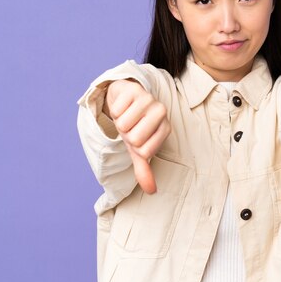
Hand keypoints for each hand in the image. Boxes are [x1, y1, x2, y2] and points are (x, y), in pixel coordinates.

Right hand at [104, 79, 170, 193]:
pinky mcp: (134, 89)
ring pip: (124, 124)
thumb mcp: (138, 148)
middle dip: (126, 134)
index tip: (138, 139)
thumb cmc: (136, 126)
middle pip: (134, 138)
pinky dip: (114, 110)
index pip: (145, 151)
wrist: (127, 99)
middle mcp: (161, 112)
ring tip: (126, 115)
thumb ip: (144, 169)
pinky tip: (122, 104)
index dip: (135, 147)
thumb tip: (152, 191)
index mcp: (165, 128)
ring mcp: (149, 99)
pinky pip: (117, 109)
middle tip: (131, 126)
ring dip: (119, 121)